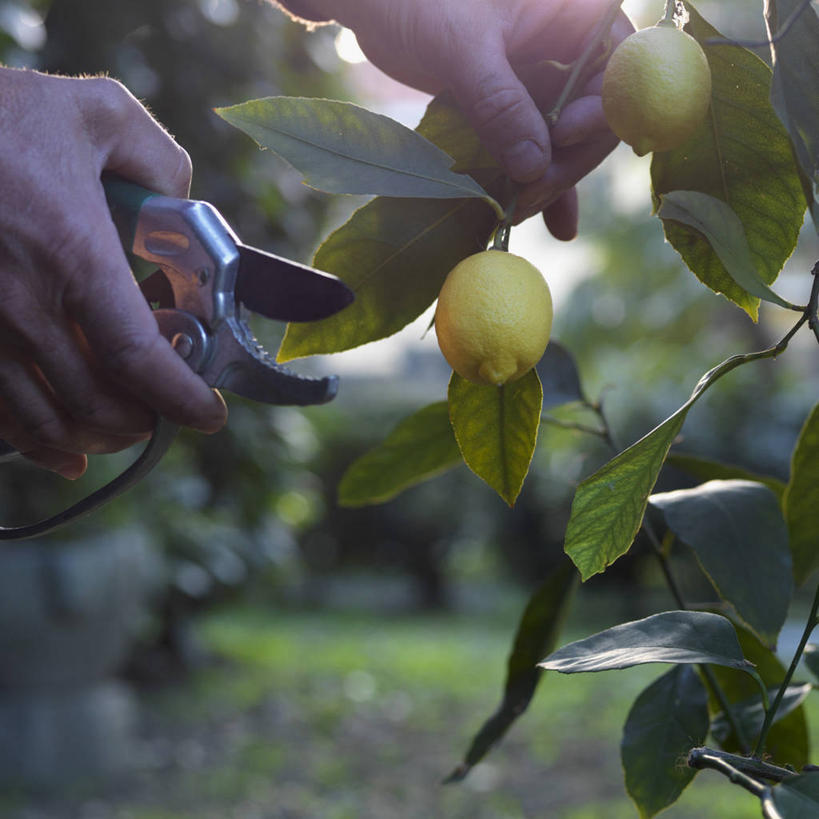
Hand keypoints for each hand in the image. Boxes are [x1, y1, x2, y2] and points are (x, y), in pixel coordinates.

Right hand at [0, 69, 226, 478]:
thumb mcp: (97, 114)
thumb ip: (160, 162)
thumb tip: (182, 206)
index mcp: (73, 257)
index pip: (139, 358)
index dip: (181, 398)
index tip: (211, 416)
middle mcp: (23, 308)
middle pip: (96, 405)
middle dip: (141, 421)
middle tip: (164, 413)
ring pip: (44, 424)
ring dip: (94, 438)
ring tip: (121, 431)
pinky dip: (35, 444)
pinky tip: (62, 452)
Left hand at [281, 0, 632, 238]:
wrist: (375, 5)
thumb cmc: (419, 0)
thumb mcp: (463, 46)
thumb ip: (500, 103)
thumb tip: (535, 167)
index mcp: (575, 15)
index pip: (618, 70)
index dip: (599, 111)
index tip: (561, 137)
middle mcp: (570, 49)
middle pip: (592, 118)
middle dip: (563, 162)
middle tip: (526, 196)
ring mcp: (544, 82)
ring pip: (564, 143)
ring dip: (546, 183)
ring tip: (516, 213)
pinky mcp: (516, 109)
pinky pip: (537, 149)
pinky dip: (539, 183)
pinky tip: (550, 223)